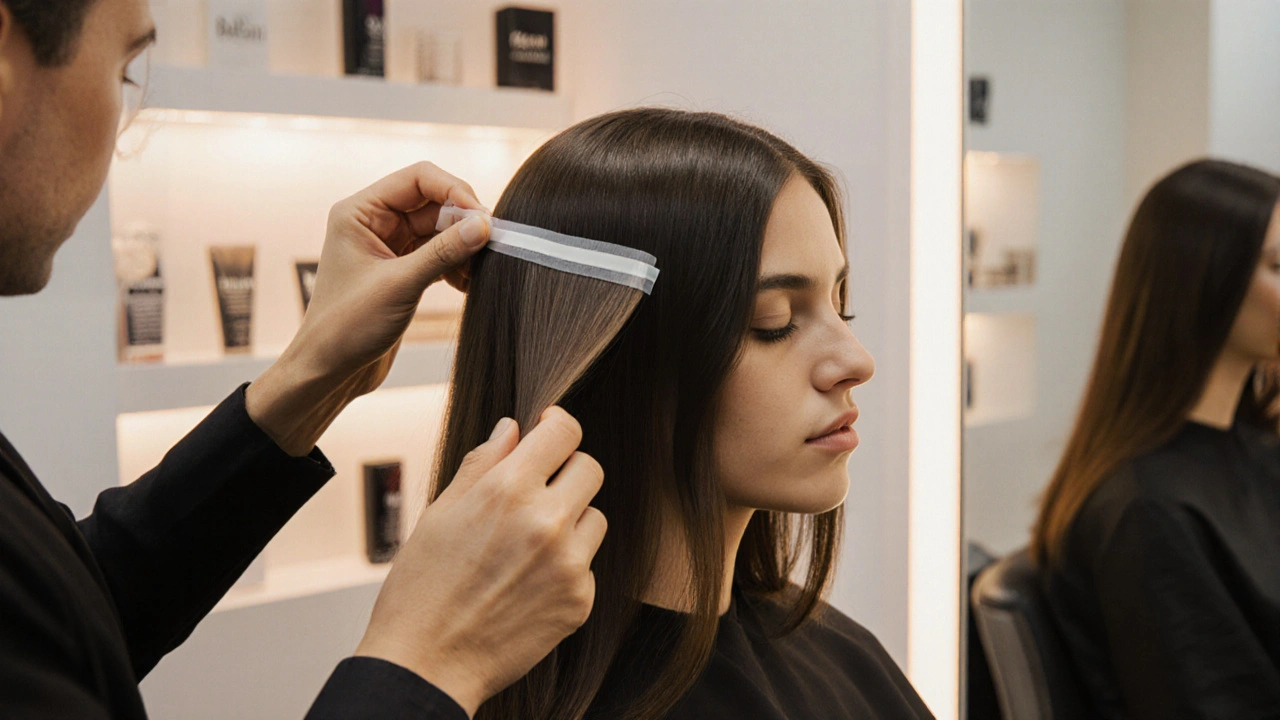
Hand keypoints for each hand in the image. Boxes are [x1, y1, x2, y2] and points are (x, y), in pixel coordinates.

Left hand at [246, 162, 490, 454]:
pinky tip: (470, 283)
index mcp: (360, 212)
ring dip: (464, 245)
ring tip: (482, 268)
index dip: (455, 191)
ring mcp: (389, 246)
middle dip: (464, 220)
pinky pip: (439, 253)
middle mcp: (374, 222)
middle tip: (492, 244)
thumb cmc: (346, 328)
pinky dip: (458, 264)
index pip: (419, 178)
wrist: (329, 371)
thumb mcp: (400, 286)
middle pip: (434, 202)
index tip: (483, 218)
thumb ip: (443, 252)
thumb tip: (483, 226)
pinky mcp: (402, 270)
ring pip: (440, 229)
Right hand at [354, 408, 607, 716]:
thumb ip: (482, 463)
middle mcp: (547, 522)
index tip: (548, 431)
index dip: (556, 425)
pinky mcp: (580, 600)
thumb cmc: (422, 587)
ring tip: (526, 546)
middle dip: (566, 472)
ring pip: (595, 517)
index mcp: (508, 490)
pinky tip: (527, 583)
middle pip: (590, 469)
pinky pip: (587, 564)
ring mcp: (569, 564)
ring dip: (571, 521)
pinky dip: (566, 566)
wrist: (427, 663)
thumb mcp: (440, 512)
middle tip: (538, 490)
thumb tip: (512, 428)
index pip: (564, 432)